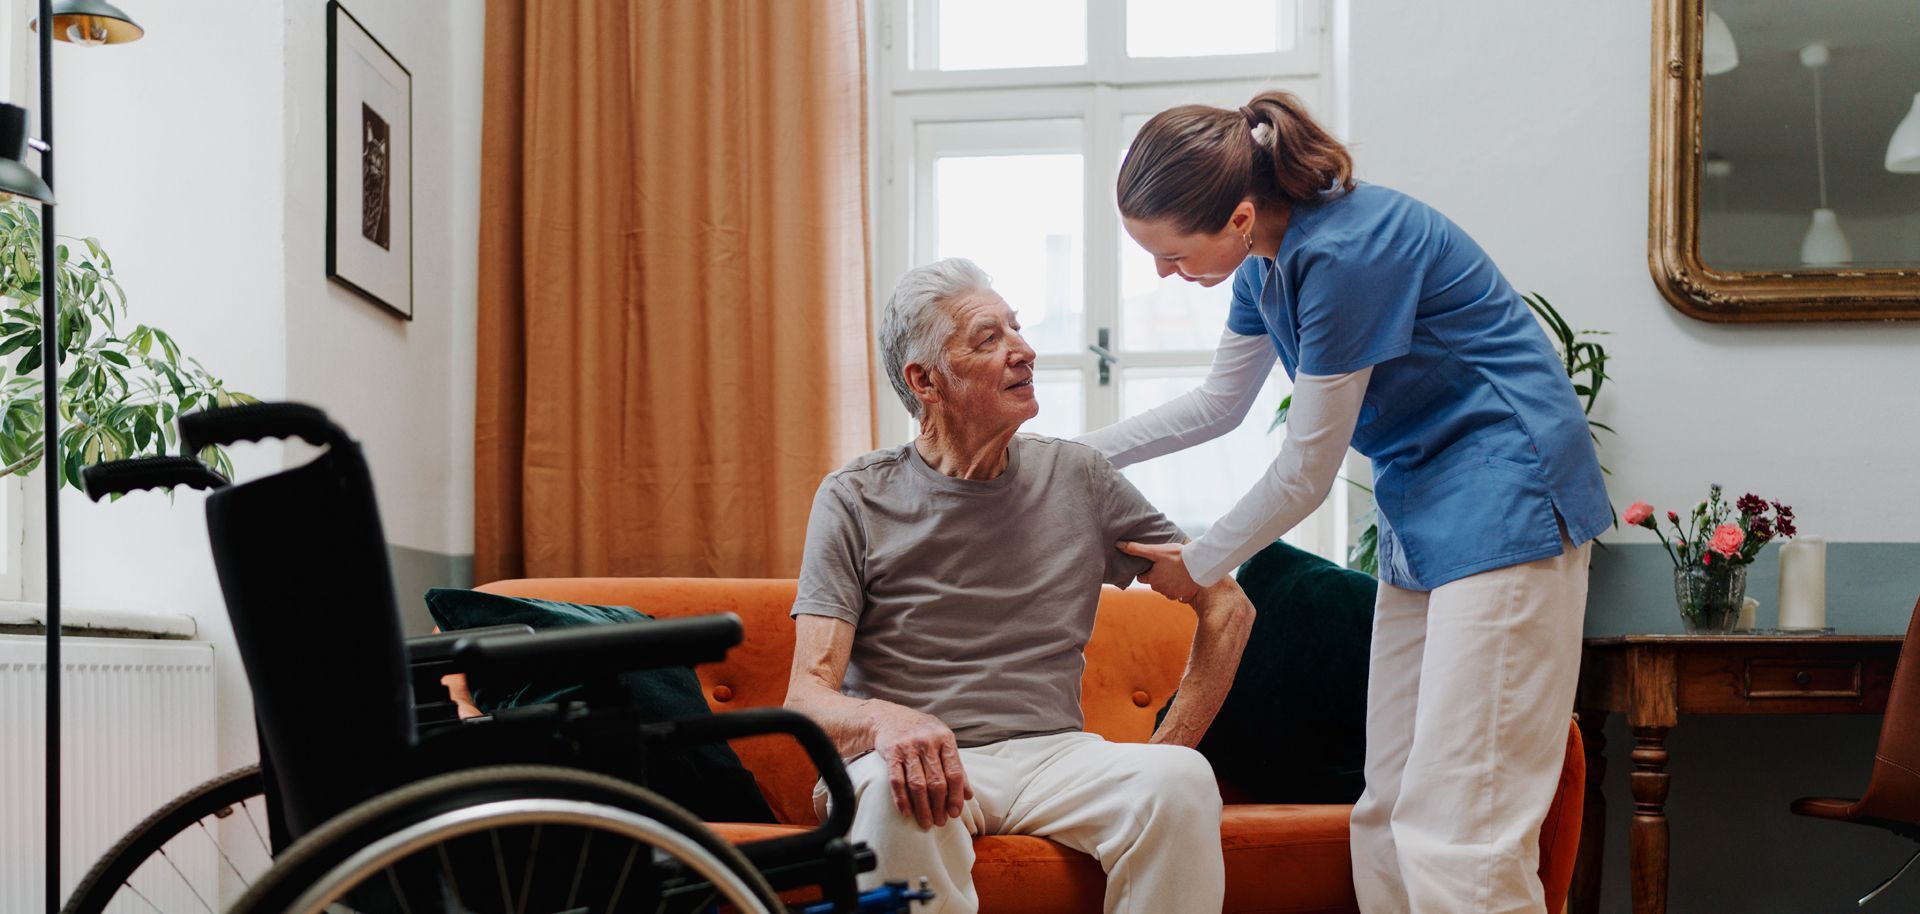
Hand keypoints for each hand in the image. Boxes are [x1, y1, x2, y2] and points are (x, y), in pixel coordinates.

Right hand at [868, 703, 971, 828]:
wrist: (888, 717)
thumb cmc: (921, 732)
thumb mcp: (942, 742)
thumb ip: (956, 767)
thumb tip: (968, 795)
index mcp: (945, 738)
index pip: (954, 773)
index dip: (956, 796)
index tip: (955, 813)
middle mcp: (927, 741)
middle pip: (936, 782)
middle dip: (939, 806)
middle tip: (940, 822)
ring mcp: (908, 747)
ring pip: (917, 784)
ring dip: (922, 808)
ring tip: (926, 823)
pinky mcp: (891, 753)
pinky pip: (897, 781)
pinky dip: (902, 799)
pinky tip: (906, 812)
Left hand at [1118, 540, 1199, 601]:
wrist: (1200, 564)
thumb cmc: (1177, 556)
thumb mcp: (1156, 550)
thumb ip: (1137, 549)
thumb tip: (1118, 545)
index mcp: (1153, 580)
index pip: (1141, 578)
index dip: (1145, 571)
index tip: (1151, 564)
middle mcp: (1162, 589)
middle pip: (1154, 584)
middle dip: (1157, 577)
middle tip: (1164, 565)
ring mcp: (1174, 594)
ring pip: (1166, 590)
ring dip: (1168, 583)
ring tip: (1174, 571)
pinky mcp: (1186, 595)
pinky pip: (1179, 595)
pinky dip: (1180, 589)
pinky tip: (1184, 580)